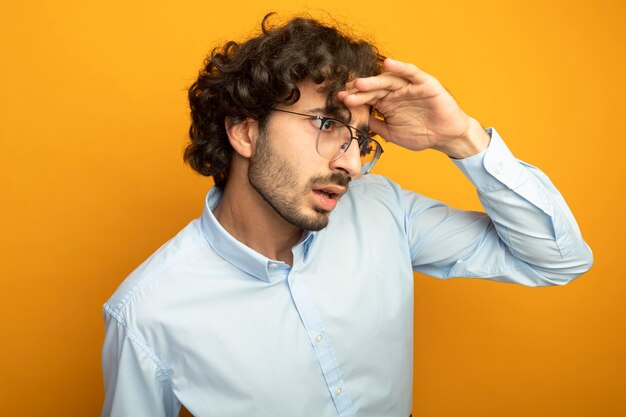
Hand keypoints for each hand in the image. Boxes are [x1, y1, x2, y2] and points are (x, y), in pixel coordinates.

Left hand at [337, 58, 489, 158]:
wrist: (445, 137)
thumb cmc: (421, 134)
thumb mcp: (392, 133)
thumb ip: (376, 125)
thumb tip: (356, 121)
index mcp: (387, 103)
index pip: (367, 98)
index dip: (354, 99)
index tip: (339, 101)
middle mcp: (396, 92)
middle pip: (374, 89)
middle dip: (359, 91)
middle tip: (345, 93)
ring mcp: (409, 86)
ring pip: (389, 80)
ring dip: (374, 81)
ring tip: (360, 83)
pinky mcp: (424, 83)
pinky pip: (411, 73)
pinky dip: (400, 67)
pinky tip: (388, 64)